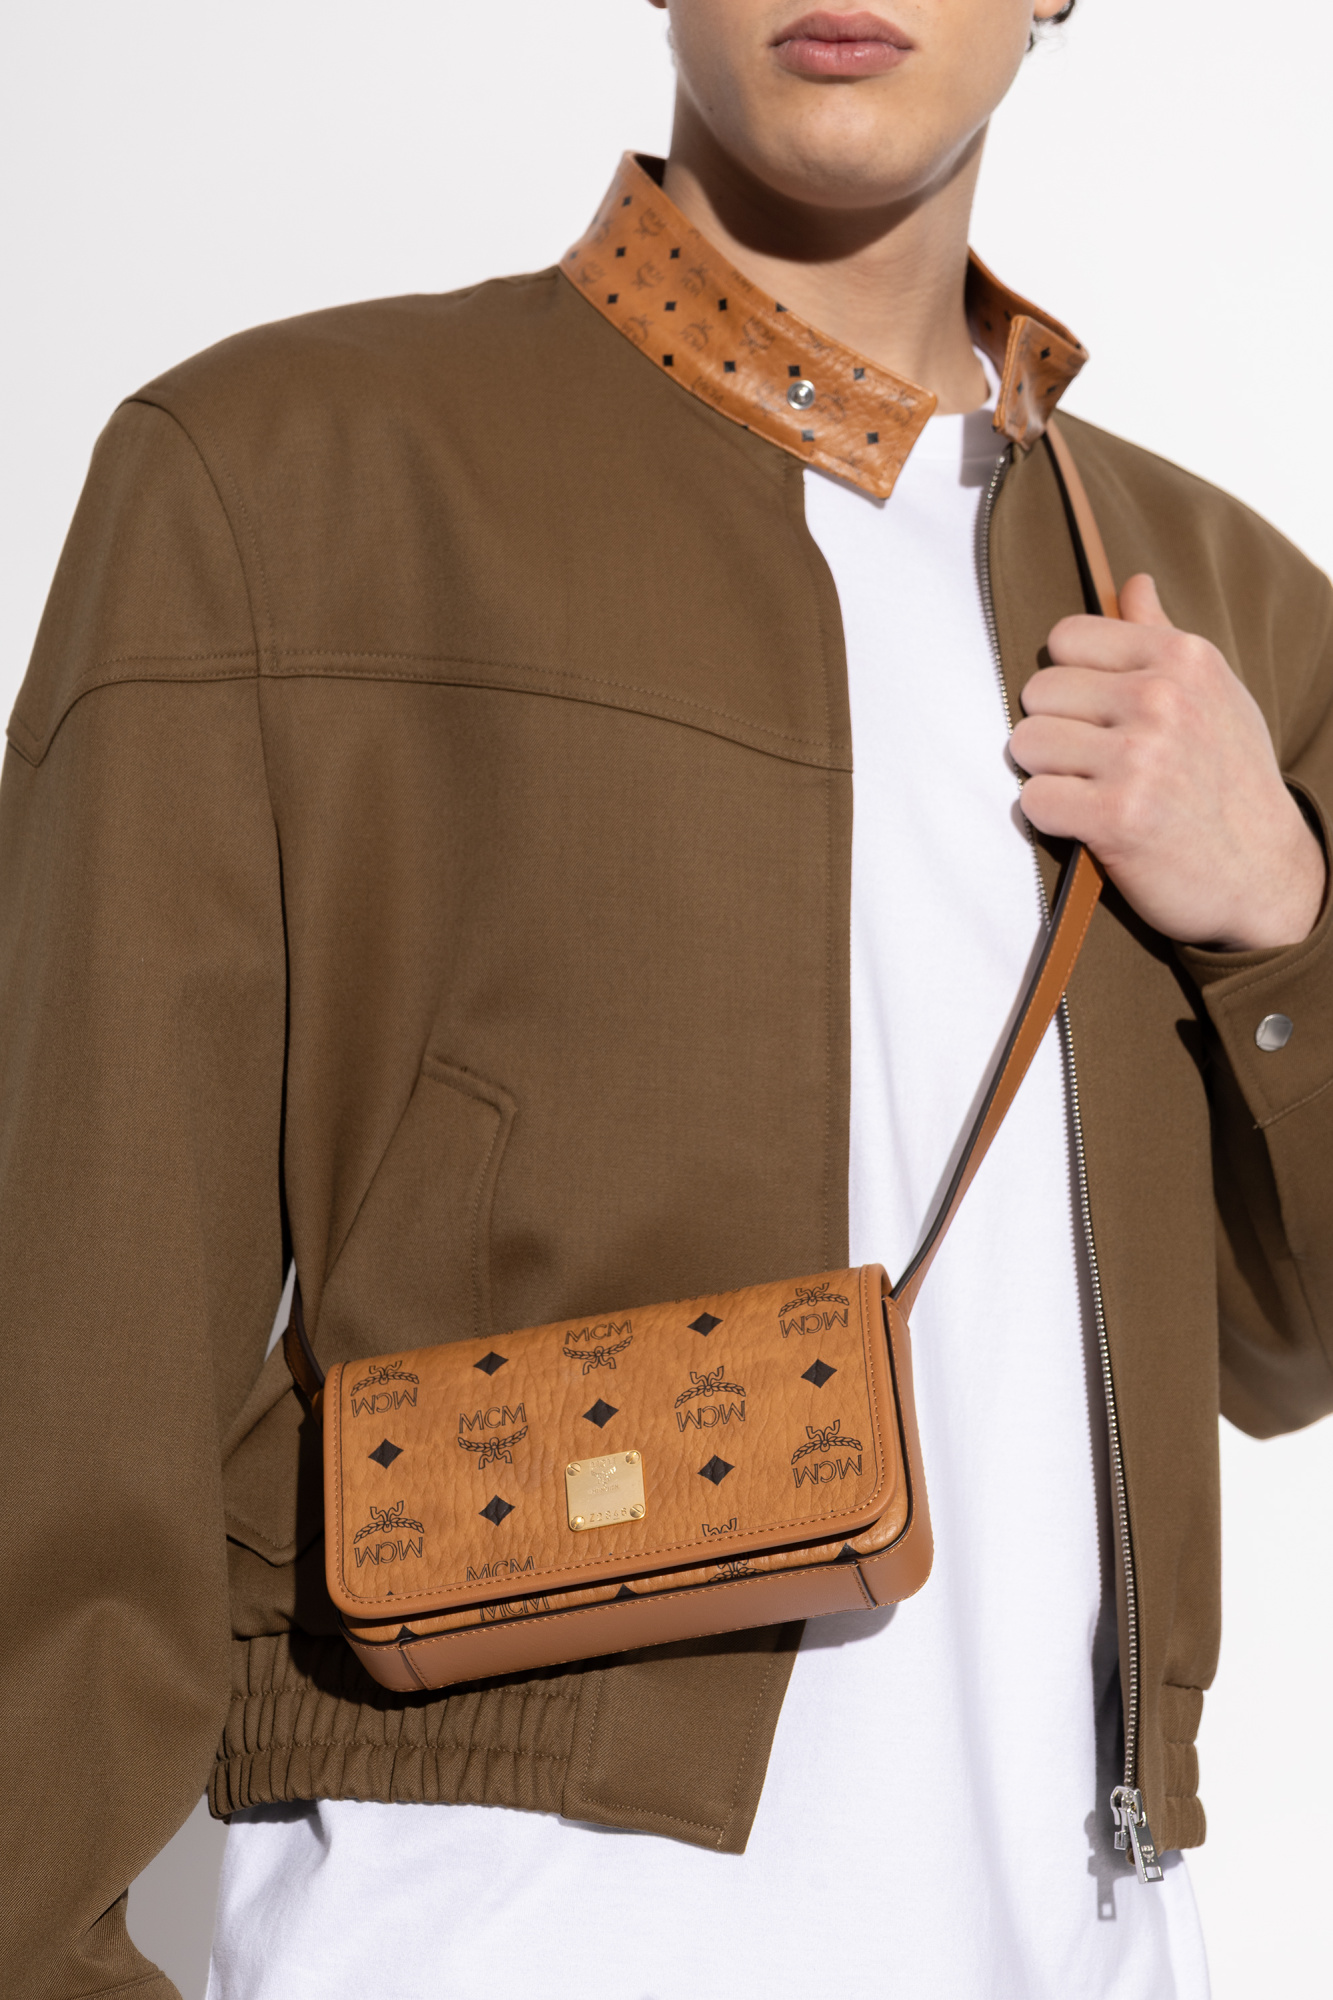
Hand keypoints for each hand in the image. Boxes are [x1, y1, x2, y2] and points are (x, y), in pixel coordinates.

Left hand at [1011, 575, 1326, 950]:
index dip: (1068, 679)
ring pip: (1026, 744)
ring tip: (1089, 791)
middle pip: (1037, 691)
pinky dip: (1049, 818)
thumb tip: (1133, 581)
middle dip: (1053, 729)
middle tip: (1092, 762)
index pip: (1066, 637)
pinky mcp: (1117, 816)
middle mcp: (1162, 699)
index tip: (1094, 712)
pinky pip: (1033, 799)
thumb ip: (1162, 637)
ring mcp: (1140, 758)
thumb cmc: (1229, 779)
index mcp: (1183, 658)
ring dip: (1046, 774)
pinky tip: (1086, 824)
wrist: (1264, 873)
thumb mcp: (1214, 695)